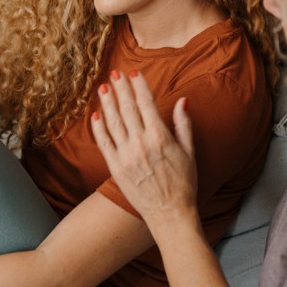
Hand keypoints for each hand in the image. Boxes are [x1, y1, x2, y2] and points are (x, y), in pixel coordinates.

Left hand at [90, 71, 198, 227]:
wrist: (170, 213)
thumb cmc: (184, 183)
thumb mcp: (189, 152)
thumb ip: (183, 125)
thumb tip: (182, 101)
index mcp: (160, 137)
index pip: (146, 104)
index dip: (139, 86)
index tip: (134, 73)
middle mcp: (141, 144)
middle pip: (128, 109)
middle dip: (121, 89)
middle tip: (115, 73)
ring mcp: (126, 156)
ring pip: (113, 123)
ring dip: (108, 103)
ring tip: (104, 88)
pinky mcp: (116, 168)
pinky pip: (104, 143)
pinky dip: (99, 128)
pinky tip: (96, 115)